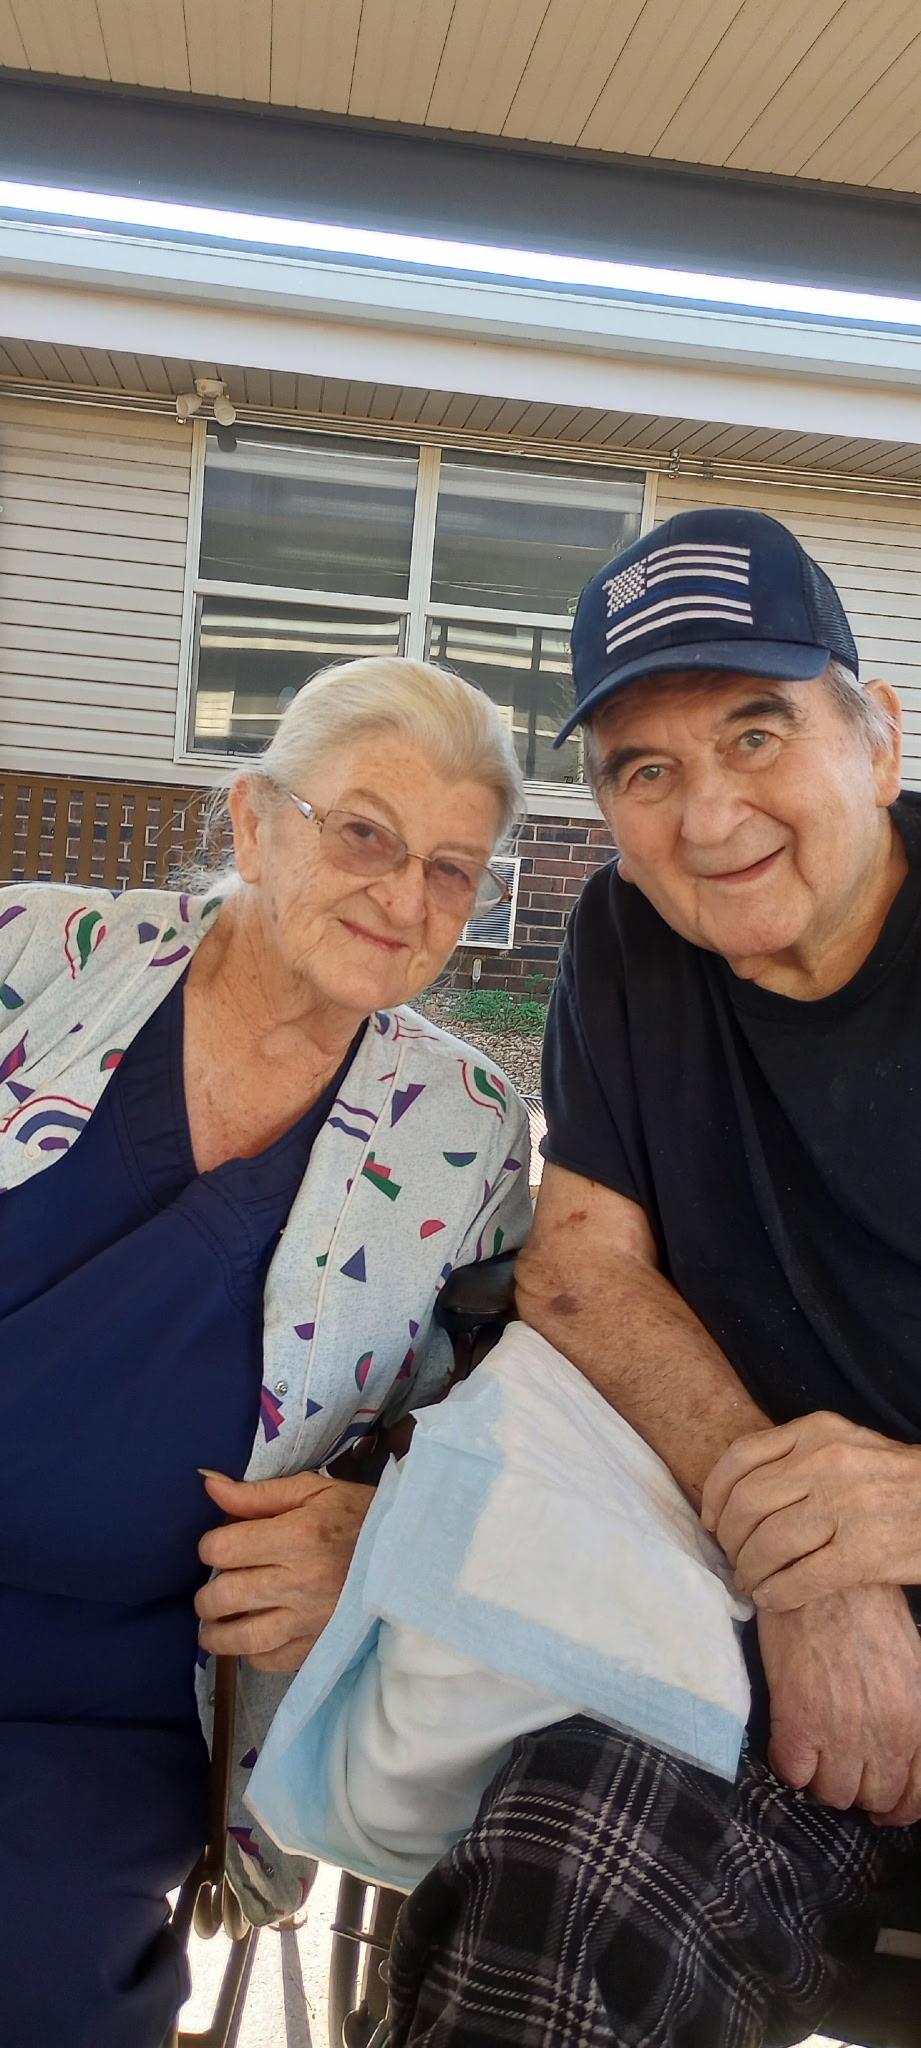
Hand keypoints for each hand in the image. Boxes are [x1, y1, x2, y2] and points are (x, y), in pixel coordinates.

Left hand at [195, 1469, 373, 1672]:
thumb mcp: (313, 1491)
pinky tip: (252, 1639)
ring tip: (215, 1623)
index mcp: (297, 1537)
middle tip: (216, 1587)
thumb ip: (257, 1493)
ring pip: (241, 1639)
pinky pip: (270, 1662)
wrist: (411, 1554)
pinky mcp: (320, 1647)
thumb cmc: (359, 1516)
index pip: (222, 1550)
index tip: (220, 1547)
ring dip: (217, 1633)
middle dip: (208, 1594)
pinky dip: (252, 1653)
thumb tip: (208, 1483)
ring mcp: (310, 1621)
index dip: (211, 1547)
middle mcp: (300, 1583)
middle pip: (223, 1597)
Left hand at [701, 1411, 920, 1609]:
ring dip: (749, 1571)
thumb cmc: (893, 1478)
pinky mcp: (862, 1553)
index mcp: (816, 1432)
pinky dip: (776, 1594)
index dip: (714, 1494)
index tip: (710, 1519)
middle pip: (746, 1504)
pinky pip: (799, 1579)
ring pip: (767, 1544)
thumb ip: (798, 1453)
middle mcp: (825, 1464)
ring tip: (751, 1582)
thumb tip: (739, 1487)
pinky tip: (772, 1599)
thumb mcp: (846, 1443)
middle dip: (729, 1539)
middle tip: (733, 1558)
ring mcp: (844, 1508)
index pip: (741, 1457)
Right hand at [757, 1583, 920, 1825]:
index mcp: (918, 1719)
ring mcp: (842, 1734)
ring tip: (814, 1747)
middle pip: (872, 1798)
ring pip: (832, 1794)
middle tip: (841, 1763)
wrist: (819, 1579)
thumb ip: (909, 1715)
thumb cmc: (865, 1611)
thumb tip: (899, 1752)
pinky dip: (790, 1763)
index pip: (917, 1796)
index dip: (898, 1806)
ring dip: (822, 1777)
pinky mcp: (797, 1724)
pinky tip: (790, 1737)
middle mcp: (887, 1735)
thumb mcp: (909, 1666)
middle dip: (857, 1787)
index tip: (882, 1801)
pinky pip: (793, 1775)